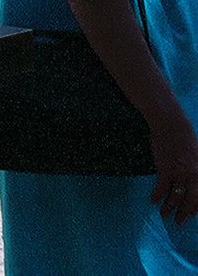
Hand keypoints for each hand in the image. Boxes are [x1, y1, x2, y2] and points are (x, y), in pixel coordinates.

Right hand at [149, 104, 197, 221]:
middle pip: (189, 201)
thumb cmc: (184, 135)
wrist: (170, 123)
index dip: (195, 208)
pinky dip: (157, 196)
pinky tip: (153, 201)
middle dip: (183, 213)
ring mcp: (179, 173)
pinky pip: (162, 188)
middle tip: (178, 222)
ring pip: (175, 197)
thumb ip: (197, 168)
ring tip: (164, 214)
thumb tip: (194, 181)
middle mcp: (193, 175)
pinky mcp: (165, 169)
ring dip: (169, 208)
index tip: (191, 215)